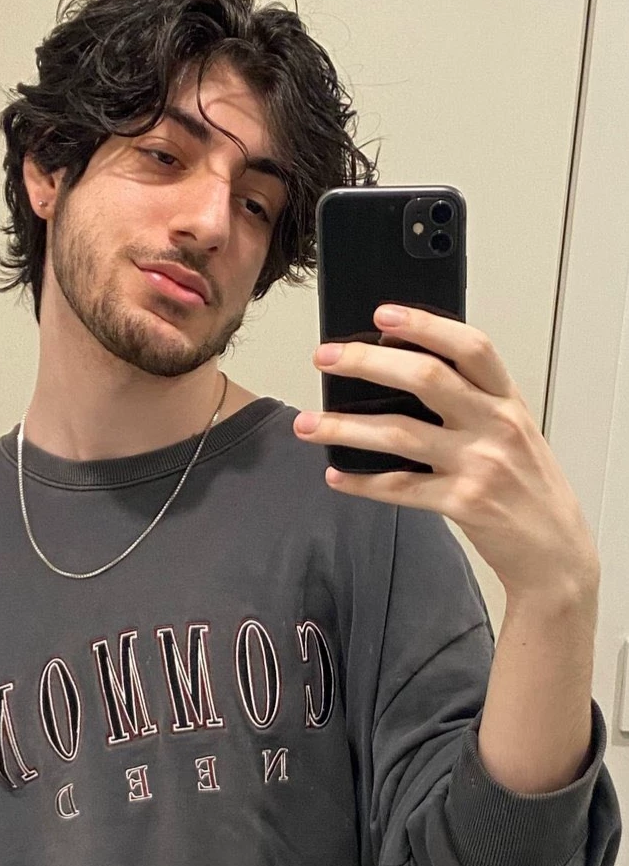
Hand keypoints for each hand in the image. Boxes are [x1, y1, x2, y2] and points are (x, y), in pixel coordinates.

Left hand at [293, 304, 599, 600]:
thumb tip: (403, 375)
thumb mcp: (514, 431)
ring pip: (399, 432)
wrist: (556, 552)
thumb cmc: (529, 487)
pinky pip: (400, 487)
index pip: (470, 347)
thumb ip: (473, 403)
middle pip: (425, 378)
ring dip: (345, 427)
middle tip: (325, 358)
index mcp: (507, 400)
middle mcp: (495, 425)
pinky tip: (337, 476)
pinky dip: (362, 482)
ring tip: (309, 424)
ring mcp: (479, 464)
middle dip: (366, 363)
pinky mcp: (463, 503)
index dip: (425, 325)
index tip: (383, 314)